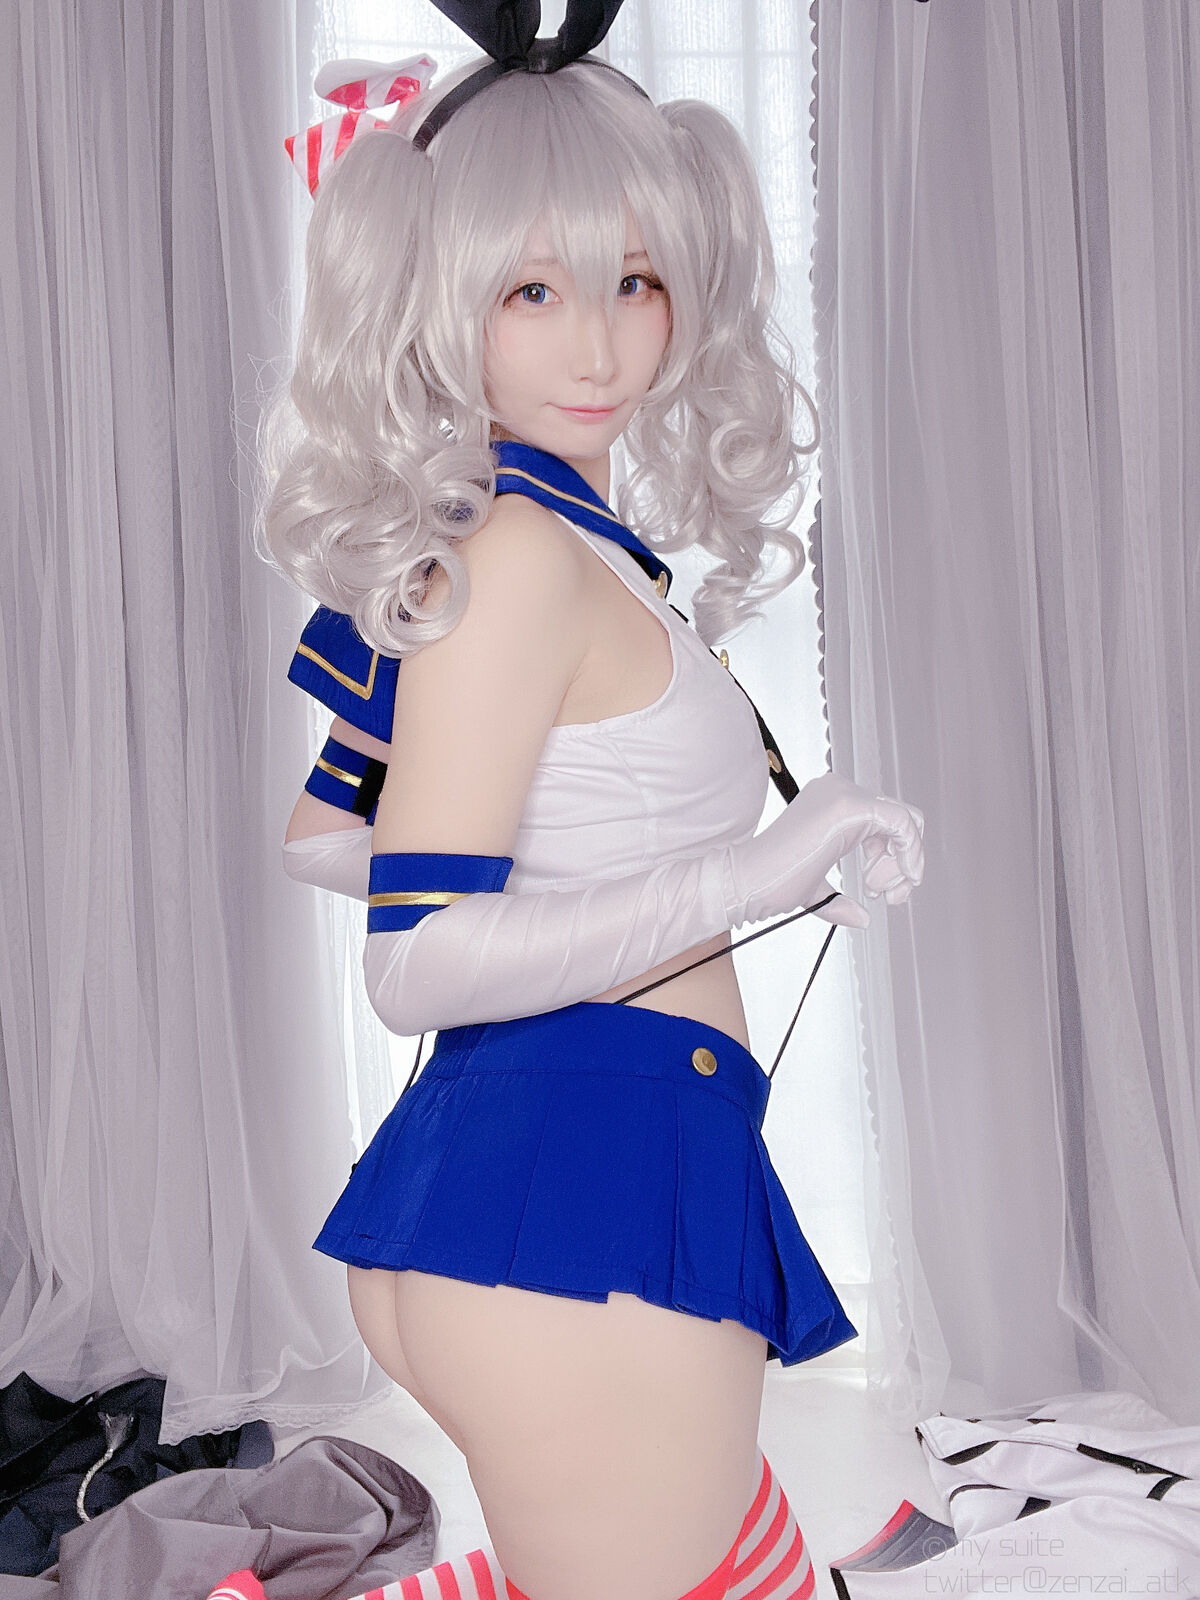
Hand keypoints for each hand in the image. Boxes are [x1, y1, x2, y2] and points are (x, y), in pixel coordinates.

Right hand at [723, 772, 924, 928]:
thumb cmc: (770, 883)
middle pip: (898, 819)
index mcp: (830, 803)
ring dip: (906, 861)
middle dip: (901, 860)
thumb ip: (839, 898)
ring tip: (882, 891)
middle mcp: (838, 791)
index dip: (891, 857)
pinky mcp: (850, 806)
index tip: (880, 889)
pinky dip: (910, 852)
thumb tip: (862, 917)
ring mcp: (844, 795)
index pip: (882, 821)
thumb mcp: (815, 888)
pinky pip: (902, 822)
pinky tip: (899, 878)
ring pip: (905, 821)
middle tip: (888, 894)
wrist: (748, 882)